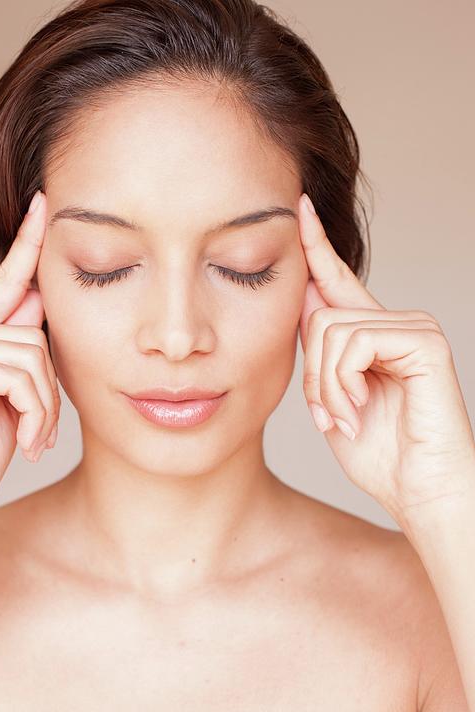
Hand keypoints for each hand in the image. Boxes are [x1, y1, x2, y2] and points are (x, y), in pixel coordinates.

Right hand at [0, 190, 59, 531]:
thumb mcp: (5, 405)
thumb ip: (20, 360)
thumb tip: (40, 307)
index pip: (1, 284)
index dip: (27, 247)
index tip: (47, 206)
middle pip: (34, 331)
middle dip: (50, 388)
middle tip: (41, 432)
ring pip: (31, 353)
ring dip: (44, 407)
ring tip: (33, 440)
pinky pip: (17, 372)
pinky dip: (33, 411)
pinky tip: (24, 439)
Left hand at [296, 193, 474, 525]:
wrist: (419, 492)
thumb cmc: (380, 455)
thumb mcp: (332, 399)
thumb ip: (319, 353)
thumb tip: (303, 300)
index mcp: (373, 336)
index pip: (337, 282)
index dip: (316, 247)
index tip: (298, 207)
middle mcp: (397, 324)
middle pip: (320, 315)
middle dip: (311, 373)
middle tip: (327, 415)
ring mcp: (415, 329)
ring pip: (332, 329)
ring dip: (325, 386)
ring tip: (344, 418)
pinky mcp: (425, 342)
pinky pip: (355, 341)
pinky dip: (343, 382)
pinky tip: (359, 409)